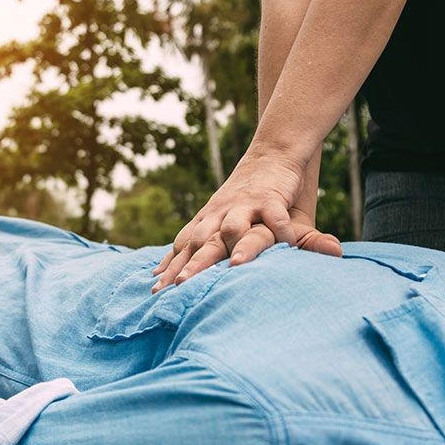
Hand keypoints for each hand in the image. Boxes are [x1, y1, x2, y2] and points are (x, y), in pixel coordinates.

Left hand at [152, 151, 304, 291]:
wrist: (270, 154)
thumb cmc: (241, 195)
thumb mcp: (214, 216)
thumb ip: (195, 242)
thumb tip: (161, 271)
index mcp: (206, 220)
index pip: (183, 246)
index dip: (171, 268)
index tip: (157, 290)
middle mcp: (220, 213)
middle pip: (202, 240)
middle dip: (192, 263)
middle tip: (181, 285)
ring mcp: (244, 206)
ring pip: (233, 228)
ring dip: (232, 245)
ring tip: (234, 267)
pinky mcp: (270, 198)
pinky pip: (275, 217)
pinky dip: (281, 231)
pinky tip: (287, 247)